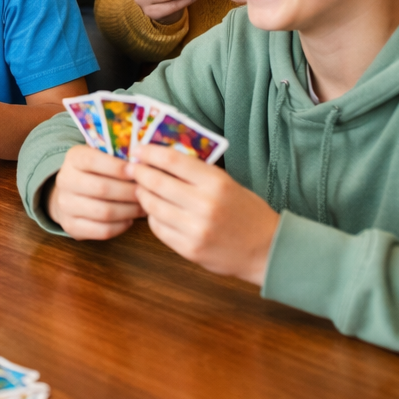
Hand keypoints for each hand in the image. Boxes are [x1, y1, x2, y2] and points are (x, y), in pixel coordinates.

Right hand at [47, 145, 143, 239]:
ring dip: (129, 211)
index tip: (137, 171)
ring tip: (142, 207)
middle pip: (102, 188)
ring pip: (104, 212)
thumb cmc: (96, 173)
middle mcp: (64, 180)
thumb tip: (146, 164)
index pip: (93, 160)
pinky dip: (121, 226)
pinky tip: (129, 219)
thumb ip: (120, 158)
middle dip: (129, 192)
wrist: (70, 194)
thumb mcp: (103, 157)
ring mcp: (65, 205)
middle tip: (147, 192)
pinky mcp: (70, 226)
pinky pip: (102, 230)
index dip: (117, 167)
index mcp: (73, 158)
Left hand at [128, 144, 278, 284]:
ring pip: (153, 206)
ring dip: (142, 194)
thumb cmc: (247, 212)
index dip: (150, 152)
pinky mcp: (189, 249)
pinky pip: (158, 228)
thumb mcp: (228, 184)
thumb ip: (197, 173)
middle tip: (131, 167)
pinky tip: (155, 211)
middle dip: (139, 172)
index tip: (138, 149)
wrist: (267, 250)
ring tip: (141, 188)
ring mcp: (195, 230)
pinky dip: (153, 217)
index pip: (172, 161)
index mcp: (216, 183)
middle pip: (157, 182)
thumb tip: (161, 158)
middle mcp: (204, 205)